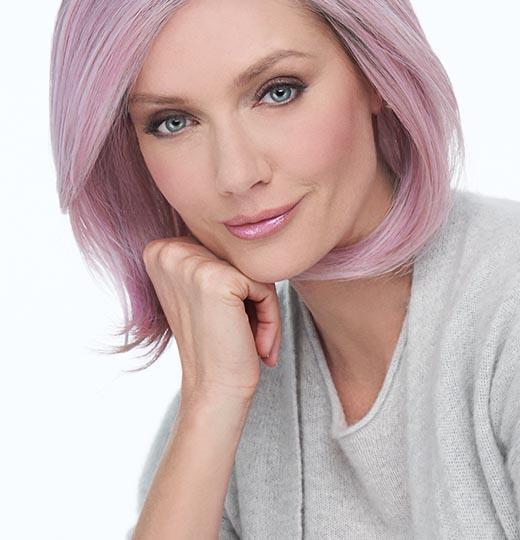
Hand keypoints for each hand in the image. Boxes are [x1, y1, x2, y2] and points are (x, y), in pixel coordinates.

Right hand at [142, 235, 281, 402]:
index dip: (231, 285)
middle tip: (238, 332)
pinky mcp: (218, 279)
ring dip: (262, 306)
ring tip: (247, 337)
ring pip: (253, 268)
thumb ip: (209, 254)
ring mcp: (190, 263)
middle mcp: (168, 250)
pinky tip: (254, 342)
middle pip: (238, 255)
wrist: (215, 390)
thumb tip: (239, 219)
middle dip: (248, 294)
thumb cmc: (215, 342)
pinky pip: (265, 285)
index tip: (221, 319)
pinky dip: (270, 316)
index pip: (220, 248)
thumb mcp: (199, 288)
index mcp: (159, 249)